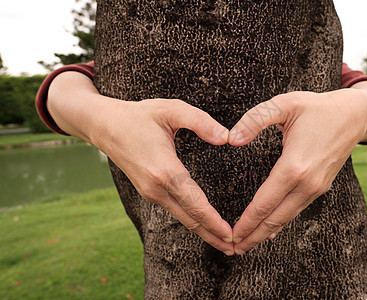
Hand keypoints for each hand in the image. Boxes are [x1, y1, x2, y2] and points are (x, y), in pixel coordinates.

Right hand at [48, 72, 233, 254]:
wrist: (104, 126)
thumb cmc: (139, 116)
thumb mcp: (171, 109)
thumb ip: (201, 122)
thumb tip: (226, 137)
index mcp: (165, 171)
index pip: (196, 204)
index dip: (215, 222)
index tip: (232, 236)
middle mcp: (157, 188)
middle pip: (190, 219)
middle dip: (214, 236)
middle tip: (236, 249)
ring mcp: (151, 192)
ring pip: (182, 218)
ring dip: (204, 231)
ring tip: (224, 242)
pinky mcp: (149, 192)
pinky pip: (175, 210)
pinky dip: (192, 221)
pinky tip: (203, 224)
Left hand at [229, 86, 366, 253]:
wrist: (355, 115)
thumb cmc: (317, 107)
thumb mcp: (284, 104)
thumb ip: (254, 120)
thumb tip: (231, 139)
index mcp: (294, 166)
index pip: (264, 203)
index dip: (246, 222)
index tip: (230, 235)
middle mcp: (307, 183)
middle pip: (274, 218)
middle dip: (252, 236)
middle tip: (233, 249)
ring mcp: (316, 187)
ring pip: (286, 218)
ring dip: (265, 233)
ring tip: (247, 244)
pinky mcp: (321, 187)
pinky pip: (297, 210)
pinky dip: (281, 223)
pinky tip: (271, 231)